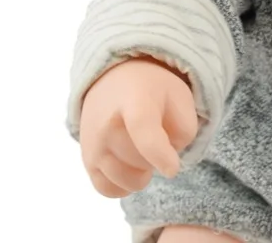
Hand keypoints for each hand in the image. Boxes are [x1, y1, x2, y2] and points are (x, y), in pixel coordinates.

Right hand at [79, 56, 198, 198]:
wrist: (114, 80)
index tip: (173, 169)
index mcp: (135, 100)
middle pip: (143, 162)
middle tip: (158, 134)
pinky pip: (111, 190)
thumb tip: (168, 163)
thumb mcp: (179, 95)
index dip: (159, 154)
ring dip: (144, 171)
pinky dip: (126, 185)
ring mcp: (94, 145)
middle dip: (159, 156)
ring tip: (144, 147)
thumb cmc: (153, 89)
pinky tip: (132, 166)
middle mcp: (107, 124)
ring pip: (130, 181)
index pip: (143, 130)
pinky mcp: (87, 162)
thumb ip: (184, 129)